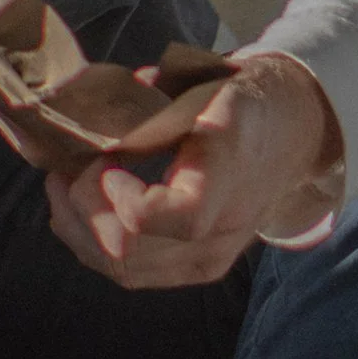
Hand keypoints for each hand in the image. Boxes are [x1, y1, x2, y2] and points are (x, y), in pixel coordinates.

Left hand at [44, 53, 342, 290]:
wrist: (292, 136)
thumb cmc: (242, 101)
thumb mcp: (204, 84)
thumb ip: (150, 99)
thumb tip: (95, 113)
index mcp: (224, 176)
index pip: (168, 217)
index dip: (118, 197)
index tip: (105, 159)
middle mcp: (220, 230)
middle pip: (129, 254)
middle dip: (81, 210)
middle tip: (68, 168)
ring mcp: (210, 257)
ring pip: (123, 271)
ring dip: (80, 230)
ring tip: (65, 184)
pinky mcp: (198, 268)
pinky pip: (133, 274)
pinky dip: (96, 244)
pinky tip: (83, 207)